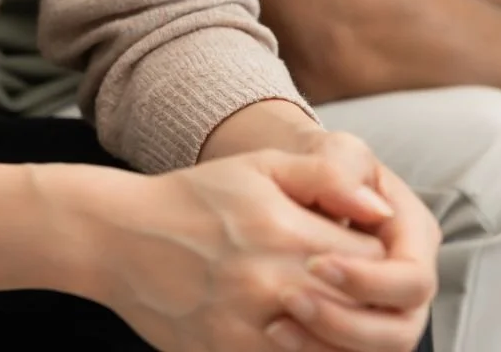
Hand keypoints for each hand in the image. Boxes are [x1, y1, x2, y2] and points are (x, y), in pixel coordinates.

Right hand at [93, 150, 421, 351]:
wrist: (120, 238)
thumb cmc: (195, 198)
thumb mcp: (261, 167)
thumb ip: (326, 179)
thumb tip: (380, 210)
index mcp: (286, 231)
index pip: (374, 260)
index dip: (381, 257)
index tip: (367, 250)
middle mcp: (271, 283)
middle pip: (358, 308)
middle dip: (367, 298)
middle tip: (356, 285)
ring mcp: (249, 327)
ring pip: (331, 347)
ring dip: (343, 331)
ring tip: (332, 309)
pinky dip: (305, 349)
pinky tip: (299, 331)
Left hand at [266, 132, 439, 351]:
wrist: (292, 187)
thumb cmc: (318, 165)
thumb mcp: (331, 151)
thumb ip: (343, 169)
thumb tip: (371, 209)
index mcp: (414, 236)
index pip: (412, 277)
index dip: (369, 280)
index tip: (315, 263)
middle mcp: (407, 282)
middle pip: (401, 328)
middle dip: (346, 322)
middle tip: (289, 297)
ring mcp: (385, 312)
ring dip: (328, 344)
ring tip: (276, 322)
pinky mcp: (356, 332)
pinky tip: (273, 334)